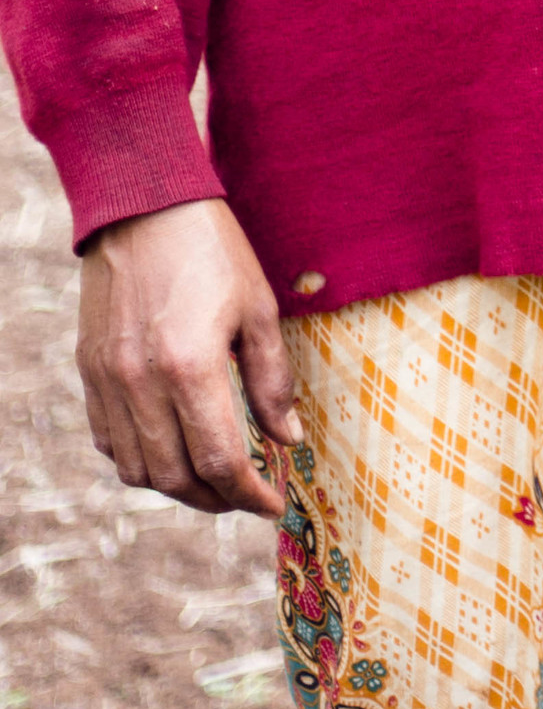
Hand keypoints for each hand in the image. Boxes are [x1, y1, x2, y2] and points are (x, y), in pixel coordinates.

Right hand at [77, 200, 302, 517]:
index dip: (250, 494)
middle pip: (175, 477)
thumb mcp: (259, 309)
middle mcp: (140, 382)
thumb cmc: (212, 250)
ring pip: (137, 469)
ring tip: (213, 479)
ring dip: (177, 487)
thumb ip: (272, 381)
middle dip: (217, 499)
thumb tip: (287, 440)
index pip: (219, 461)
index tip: (274, 503)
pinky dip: (140, 460)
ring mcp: (107, 380)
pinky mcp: (89, 371)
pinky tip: (170, 449)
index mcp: (190, 366)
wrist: (144, 206)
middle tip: (248, 495)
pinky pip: (108, 440)